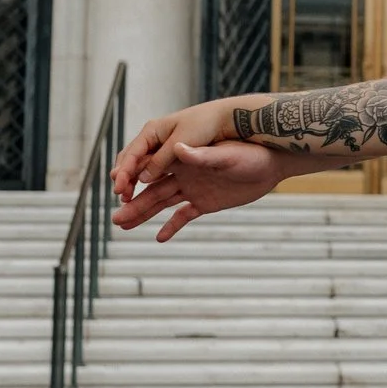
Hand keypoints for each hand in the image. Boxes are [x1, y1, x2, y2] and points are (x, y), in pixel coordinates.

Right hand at [111, 140, 287, 241]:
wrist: (272, 164)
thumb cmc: (251, 154)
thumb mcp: (227, 156)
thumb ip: (202, 156)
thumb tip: (180, 149)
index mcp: (183, 157)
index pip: (149, 166)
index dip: (132, 177)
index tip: (118, 190)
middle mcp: (183, 172)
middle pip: (150, 189)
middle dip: (132, 203)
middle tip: (114, 218)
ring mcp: (192, 187)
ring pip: (161, 202)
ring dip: (142, 214)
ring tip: (122, 226)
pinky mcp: (205, 202)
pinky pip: (183, 215)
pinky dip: (171, 226)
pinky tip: (158, 238)